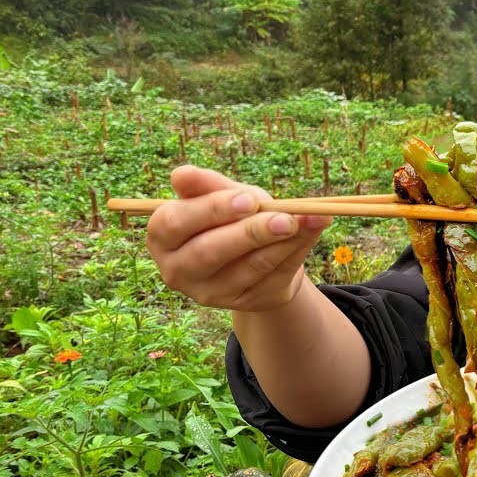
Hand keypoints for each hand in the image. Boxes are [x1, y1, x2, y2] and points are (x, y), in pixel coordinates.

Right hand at [146, 165, 331, 311]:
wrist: (256, 251)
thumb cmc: (231, 216)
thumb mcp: (221, 194)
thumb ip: (207, 185)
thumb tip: (181, 174)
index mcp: (162, 237)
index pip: (176, 222)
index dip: (212, 210)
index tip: (247, 199)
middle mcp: (178, 271)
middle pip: (210, 252)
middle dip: (251, 233)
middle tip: (285, 218)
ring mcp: (210, 293)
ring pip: (249, 268)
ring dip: (283, 242)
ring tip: (309, 219)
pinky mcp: (244, 302)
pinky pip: (274, 277)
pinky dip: (297, 251)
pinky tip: (314, 230)